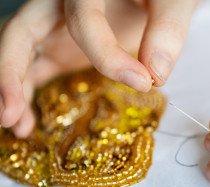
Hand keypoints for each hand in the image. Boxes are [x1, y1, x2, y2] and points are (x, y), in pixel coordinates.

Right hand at [0, 0, 197, 136]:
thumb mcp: (170, 2)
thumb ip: (166, 28)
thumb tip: (156, 74)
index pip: (84, 22)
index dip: (109, 56)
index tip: (144, 82)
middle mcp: (60, 6)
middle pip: (21, 33)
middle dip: (11, 73)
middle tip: (11, 116)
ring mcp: (56, 29)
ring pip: (21, 54)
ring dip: (14, 90)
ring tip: (19, 127)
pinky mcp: (61, 49)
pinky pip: (35, 69)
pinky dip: (28, 93)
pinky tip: (30, 120)